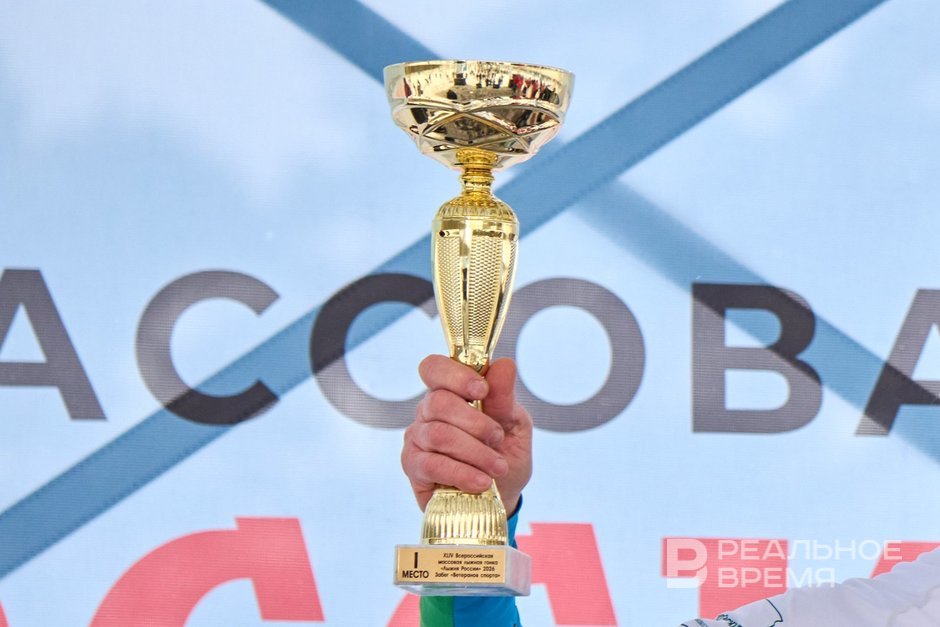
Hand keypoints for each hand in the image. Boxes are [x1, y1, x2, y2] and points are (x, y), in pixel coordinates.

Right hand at [402, 354, 532, 514]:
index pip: (434, 368)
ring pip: (438, 435)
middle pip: (439, 402)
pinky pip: (432, 464)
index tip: (482, 390)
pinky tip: (481, 482)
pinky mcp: (414, 467)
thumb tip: (505, 364)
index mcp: (451, 391)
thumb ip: (504, 398)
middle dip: (476, 423)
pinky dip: (463, 473)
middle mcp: (428, 411)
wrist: (502, 495)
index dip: (455, 375)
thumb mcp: (514, 425)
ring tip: (497, 467)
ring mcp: (418, 438)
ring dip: (475, 452)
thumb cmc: (505, 453)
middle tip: (498, 438)